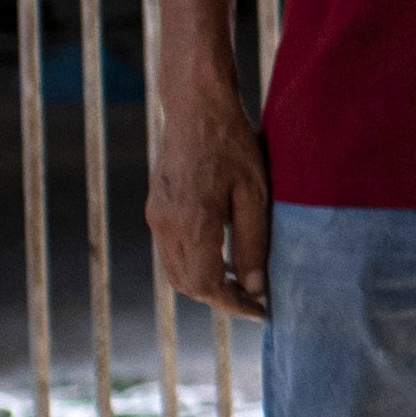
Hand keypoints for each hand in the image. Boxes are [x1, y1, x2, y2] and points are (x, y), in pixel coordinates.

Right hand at [147, 73, 273, 319]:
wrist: (196, 104)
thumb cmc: (232, 143)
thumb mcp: (255, 195)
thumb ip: (253, 244)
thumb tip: (254, 289)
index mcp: (192, 224)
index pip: (206, 287)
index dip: (233, 306)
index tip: (260, 312)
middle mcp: (166, 225)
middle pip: (187, 285)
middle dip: (219, 299)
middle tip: (253, 300)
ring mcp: (155, 217)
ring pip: (174, 271)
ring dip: (204, 284)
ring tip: (240, 282)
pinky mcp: (155, 208)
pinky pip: (169, 252)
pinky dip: (193, 265)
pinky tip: (220, 257)